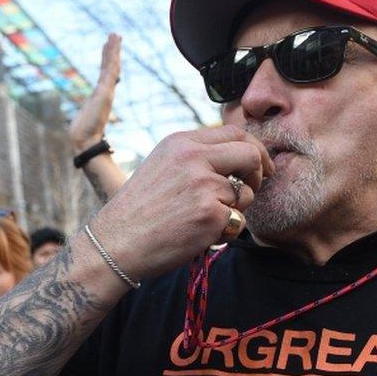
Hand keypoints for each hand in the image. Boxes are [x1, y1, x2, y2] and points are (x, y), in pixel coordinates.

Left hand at [69, 34, 120, 150]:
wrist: (85, 141)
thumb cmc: (84, 136)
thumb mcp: (84, 123)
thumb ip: (86, 121)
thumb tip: (77, 130)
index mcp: (100, 97)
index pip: (106, 76)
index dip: (107, 62)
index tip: (109, 51)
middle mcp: (105, 91)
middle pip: (110, 67)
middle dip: (112, 51)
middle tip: (115, 36)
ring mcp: (106, 90)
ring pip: (111, 65)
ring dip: (113, 49)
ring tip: (115, 34)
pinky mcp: (106, 90)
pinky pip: (110, 69)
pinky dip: (112, 55)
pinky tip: (112, 44)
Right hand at [89, 125, 274, 279]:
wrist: (116, 242)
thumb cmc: (139, 210)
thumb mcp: (162, 165)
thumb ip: (195, 156)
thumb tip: (238, 155)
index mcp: (181, 142)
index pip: (234, 133)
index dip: (254, 150)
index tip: (260, 166)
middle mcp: (193, 159)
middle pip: (250, 155)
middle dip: (259, 173)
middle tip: (253, 188)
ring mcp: (203, 186)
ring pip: (246, 194)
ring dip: (235, 211)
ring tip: (205, 219)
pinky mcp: (210, 215)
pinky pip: (238, 222)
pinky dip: (226, 232)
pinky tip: (200, 235)